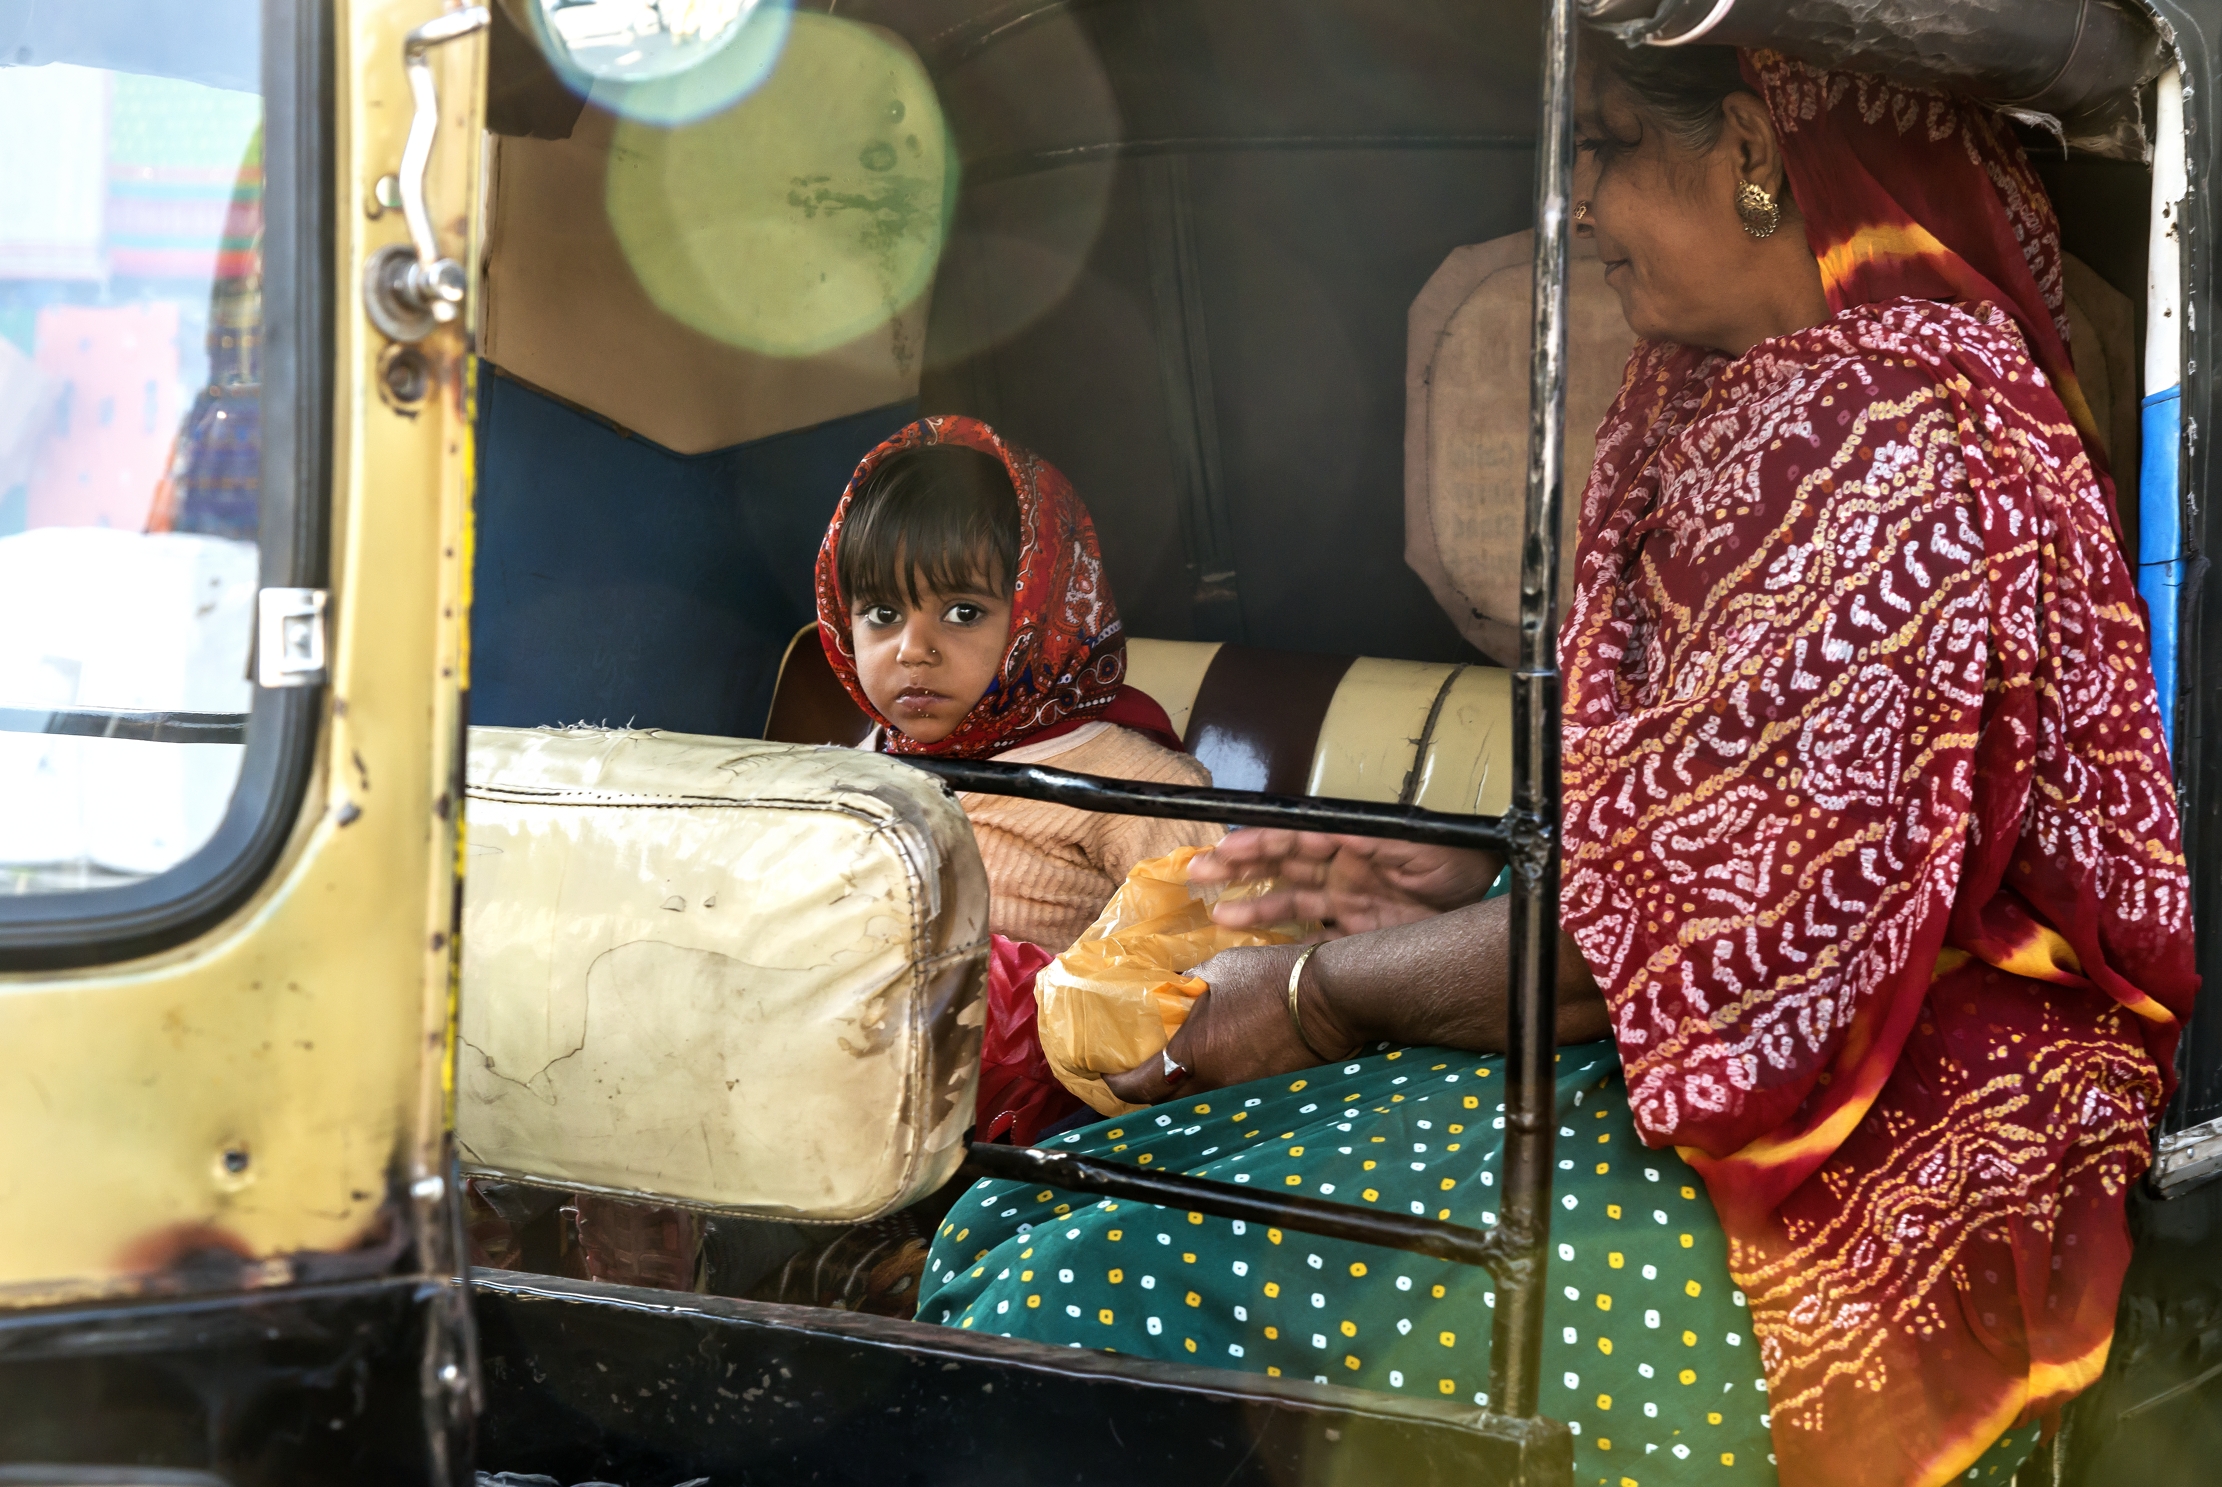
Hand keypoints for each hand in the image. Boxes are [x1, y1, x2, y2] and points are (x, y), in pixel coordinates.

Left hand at [1100, 945, 1355, 1106]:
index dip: (1115, 1085)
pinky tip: (1216, 1067)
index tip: (1104, 1074)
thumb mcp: (1219, 968)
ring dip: (1181, 1089)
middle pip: (1165, 1102)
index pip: (1139, 1087)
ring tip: (1171, 1069)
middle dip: (1145, 1092)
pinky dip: (1214, 1085)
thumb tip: (1173, 985)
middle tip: (1134, 1073)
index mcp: (1193, 1054)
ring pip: (1198, 1101)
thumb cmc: (1270, 978)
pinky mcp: (1267, 1091)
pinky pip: (1229, 1095)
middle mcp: (1214, 1083)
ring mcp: (1242, 1091)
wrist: (1329, 998)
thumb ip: (1188, 982)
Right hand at [1189, 830, 1502, 937]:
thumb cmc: (1456, 853)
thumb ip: (1370, 839)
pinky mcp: (1360, 932)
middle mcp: (1342, 868)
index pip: (1293, 838)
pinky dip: (1287, 942)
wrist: (1488, 889)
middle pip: (1282, 866)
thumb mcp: (1413, 842)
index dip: (1258, 843)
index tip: (1225, 849)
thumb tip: (1331, 837)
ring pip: (1290, 901)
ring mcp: (1348, 900)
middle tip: (1200, 873)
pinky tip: (1259, 948)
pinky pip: (1316, 937)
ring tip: (1219, 917)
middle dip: (1240, 869)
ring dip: (1254, 907)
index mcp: (1350, 840)